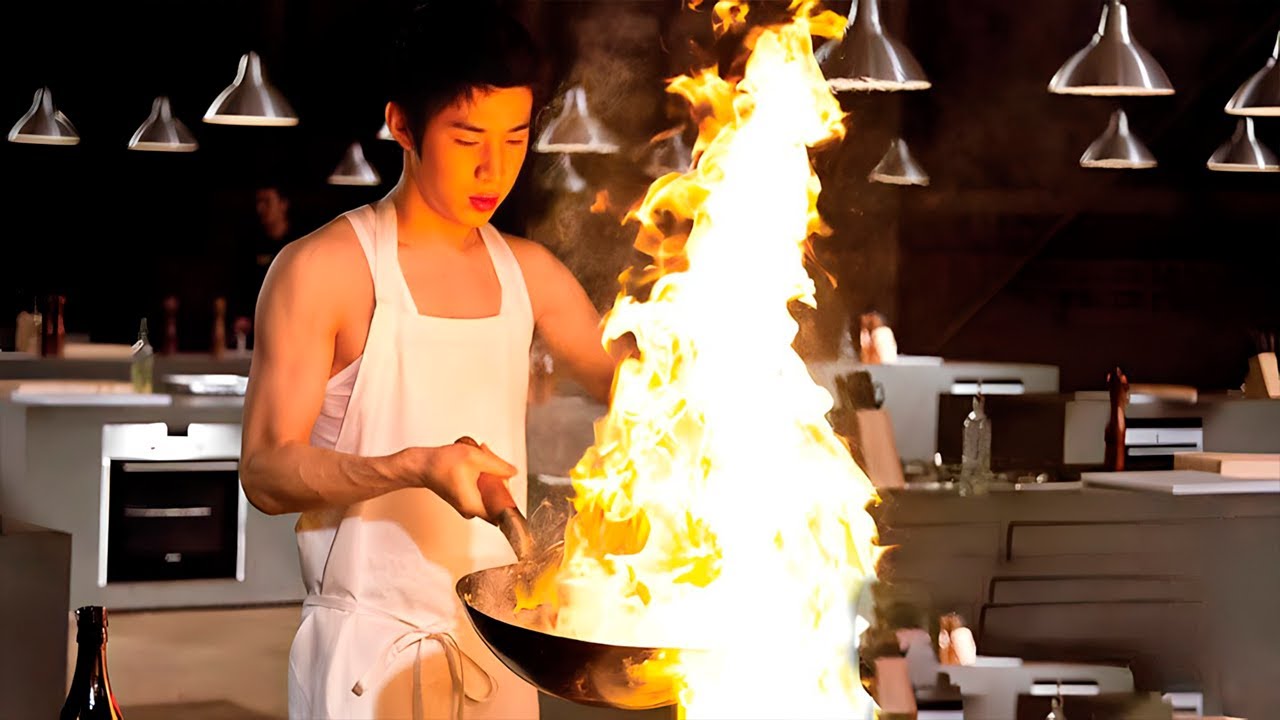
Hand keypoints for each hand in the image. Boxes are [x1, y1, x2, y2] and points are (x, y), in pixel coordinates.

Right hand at [396, 442, 516, 520]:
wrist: (422, 465)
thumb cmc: (440, 464)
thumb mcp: (476, 458)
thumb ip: (498, 465)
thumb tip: (512, 472)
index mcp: (475, 506)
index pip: (504, 513)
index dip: (509, 497)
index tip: (508, 484)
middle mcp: (471, 511)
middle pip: (498, 498)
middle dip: (498, 478)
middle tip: (490, 462)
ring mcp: (468, 506)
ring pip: (490, 492)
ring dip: (490, 475)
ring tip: (480, 460)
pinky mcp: (465, 499)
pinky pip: (482, 490)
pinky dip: (482, 477)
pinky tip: (474, 465)